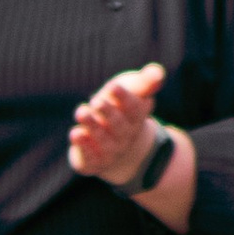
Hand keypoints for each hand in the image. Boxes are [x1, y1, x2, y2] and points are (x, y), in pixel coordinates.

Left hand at [70, 63, 165, 185]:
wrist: (119, 147)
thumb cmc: (122, 109)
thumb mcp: (132, 91)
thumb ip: (145, 82)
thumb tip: (158, 71)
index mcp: (137, 117)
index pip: (134, 108)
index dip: (124, 97)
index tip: (113, 87)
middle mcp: (126, 136)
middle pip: (118, 125)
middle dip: (108, 113)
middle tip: (96, 101)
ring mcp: (111, 151)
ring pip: (103, 140)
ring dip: (92, 127)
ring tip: (81, 112)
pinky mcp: (94, 162)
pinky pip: (90, 157)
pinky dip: (84, 147)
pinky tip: (75, 134)